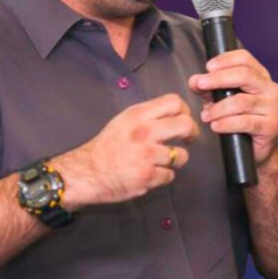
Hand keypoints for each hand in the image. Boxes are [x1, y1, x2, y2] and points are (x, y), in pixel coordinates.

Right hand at [53, 94, 198, 209]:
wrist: (86, 173)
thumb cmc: (105, 147)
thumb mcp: (124, 121)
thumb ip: (147, 116)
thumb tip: (173, 113)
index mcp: (138, 115)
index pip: (174, 102)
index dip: (184, 110)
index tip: (183, 118)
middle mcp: (144, 132)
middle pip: (186, 125)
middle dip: (192, 133)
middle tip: (188, 139)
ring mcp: (147, 155)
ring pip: (181, 156)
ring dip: (175, 160)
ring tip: (163, 161)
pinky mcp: (148, 176)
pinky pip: (169, 175)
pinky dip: (163, 176)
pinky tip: (151, 173)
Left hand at [188, 49, 277, 164]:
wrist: (256, 146)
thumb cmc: (240, 117)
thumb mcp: (221, 98)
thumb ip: (208, 89)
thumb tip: (194, 81)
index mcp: (259, 75)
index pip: (245, 58)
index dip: (225, 59)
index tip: (208, 67)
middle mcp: (269, 88)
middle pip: (245, 75)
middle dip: (219, 79)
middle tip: (200, 84)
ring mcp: (272, 107)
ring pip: (242, 101)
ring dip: (218, 108)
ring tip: (205, 116)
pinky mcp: (270, 126)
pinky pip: (246, 122)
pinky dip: (227, 124)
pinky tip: (216, 126)